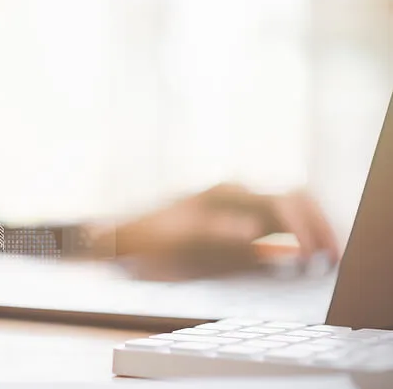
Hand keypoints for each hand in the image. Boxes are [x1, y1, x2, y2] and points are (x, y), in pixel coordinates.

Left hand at [108, 184, 338, 275]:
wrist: (125, 242)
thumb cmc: (150, 239)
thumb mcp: (180, 238)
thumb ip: (219, 234)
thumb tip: (254, 230)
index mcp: (230, 195)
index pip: (285, 202)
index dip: (306, 225)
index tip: (314, 253)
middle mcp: (239, 199)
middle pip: (294, 203)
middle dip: (318, 226)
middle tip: (331, 256)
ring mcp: (236, 214)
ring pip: (286, 217)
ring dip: (307, 234)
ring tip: (320, 261)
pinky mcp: (232, 233)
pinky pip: (269, 235)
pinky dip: (288, 246)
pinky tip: (292, 263)